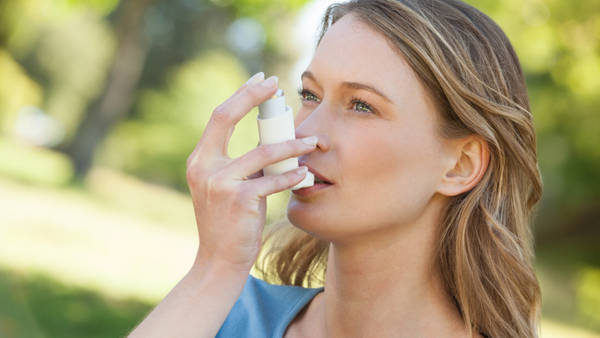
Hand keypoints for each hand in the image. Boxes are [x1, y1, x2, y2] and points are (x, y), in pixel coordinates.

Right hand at [185, 72, 317, 271]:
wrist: (219, 260)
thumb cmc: (229, 222)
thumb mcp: (225, 187)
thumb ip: (241, 163)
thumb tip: (272, 138)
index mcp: (200, 160)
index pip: (219, 116)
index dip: (240, 95)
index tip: (262, 81)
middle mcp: (204, 166)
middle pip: (226, 117)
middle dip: (253, 97)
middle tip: (278, 85)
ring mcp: (219, 183)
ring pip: (262, 152)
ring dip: (292, 145)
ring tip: (313, 142)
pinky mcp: (239, 200)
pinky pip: (273, 181)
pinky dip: (292, 177)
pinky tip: (306, 175)